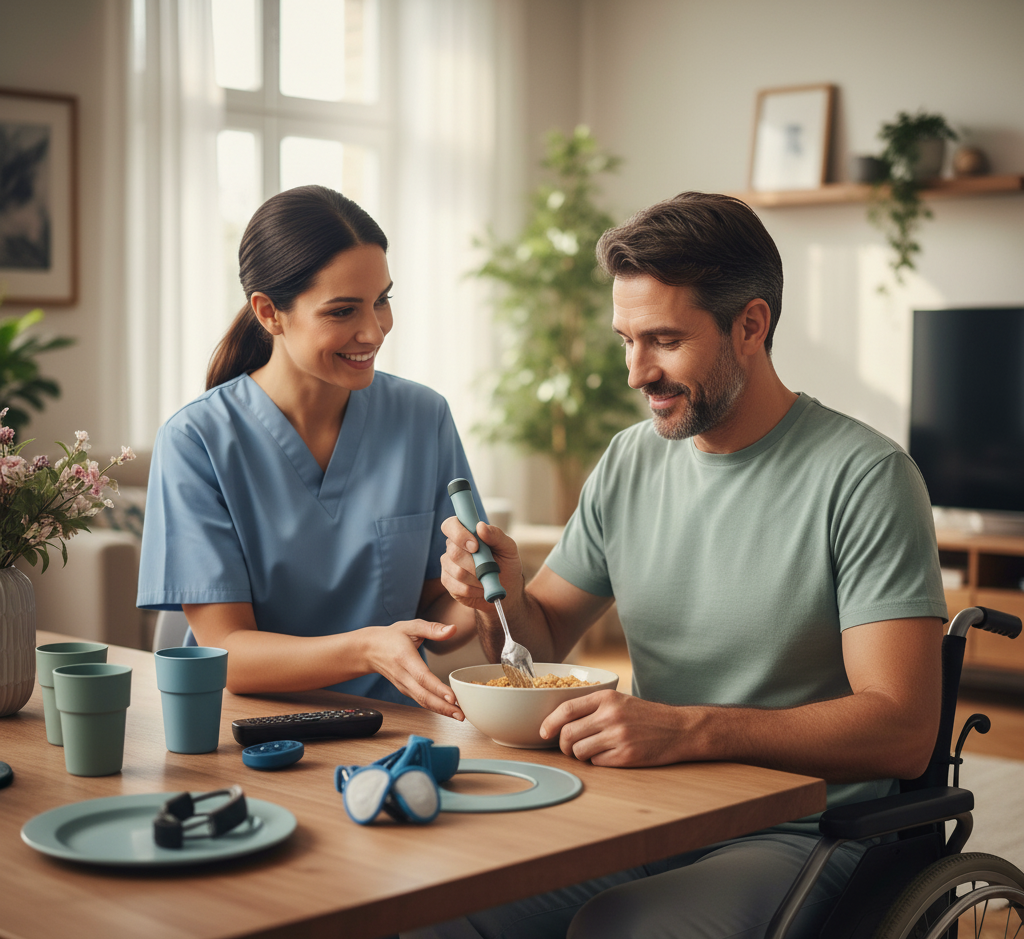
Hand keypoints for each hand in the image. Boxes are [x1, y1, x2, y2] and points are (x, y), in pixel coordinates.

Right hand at [363, 620, 464, 720]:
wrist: (369, 650)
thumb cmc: (391, 637)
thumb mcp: (411, 626)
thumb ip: (433, 628)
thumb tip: (453, 629)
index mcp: (405, 658)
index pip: (422, 677)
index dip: (437, 689)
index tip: (452, 697)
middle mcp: (403, 675)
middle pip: (423, 695)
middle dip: (443, 707)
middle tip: (461, 715)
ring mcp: (403, 685)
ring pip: (422, 701)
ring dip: (441, 711)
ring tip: (459, 716)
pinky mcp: (405, 690)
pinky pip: (421, 700)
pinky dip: (435, 707)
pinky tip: (448, 710)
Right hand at [439, 517, 523, 612]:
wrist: (506, 588)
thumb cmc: (506, 563)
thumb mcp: (508, 548)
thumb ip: (496, 535)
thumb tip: (480, 526)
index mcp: (466, 532)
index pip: (450, 525)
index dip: (459, 535)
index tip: (475, 546)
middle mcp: (453, 546)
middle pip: (454, 552)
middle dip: (475, 564)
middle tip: (491, 568)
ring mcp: (448, 565)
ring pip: (457, 572)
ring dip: (478, 578)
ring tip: (488, 578)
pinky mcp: (448, 582)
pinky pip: (457, 587)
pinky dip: (474, 589)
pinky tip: (481, 588)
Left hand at [539, 691, 685, 766]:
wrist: (678, 729)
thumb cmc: (646, 716)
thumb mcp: (620, 700)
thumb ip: (593, 707)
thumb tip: (561, 722)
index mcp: (606, 698)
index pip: (566, 709)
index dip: (550, 723)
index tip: (544, 732)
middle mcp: (610, 716)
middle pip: (568, 734)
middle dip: (563, 745)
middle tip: (569, 747)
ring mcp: (618, 736)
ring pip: (579, 751)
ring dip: (580, 755)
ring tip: (592, 750)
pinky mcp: (625, 756)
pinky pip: (596, 763)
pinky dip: (597, 761)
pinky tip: (609, 754)